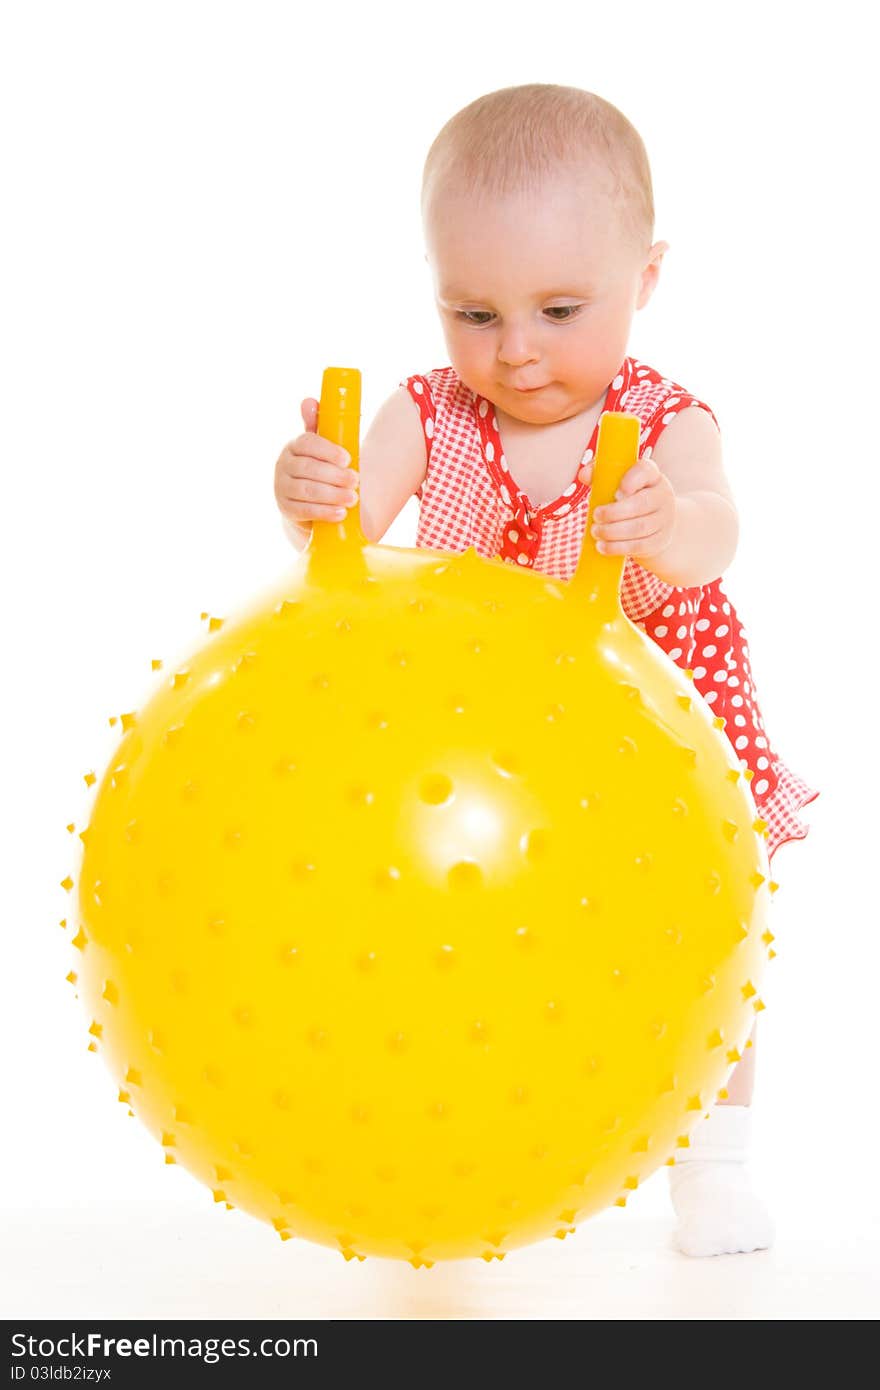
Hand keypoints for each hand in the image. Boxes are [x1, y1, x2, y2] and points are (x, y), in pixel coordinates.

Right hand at [274, 397, 360, 528]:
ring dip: (332, 495)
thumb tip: (309, 400)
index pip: (307, 443)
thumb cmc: (319, 469)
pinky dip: (324, 512)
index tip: (348, 458)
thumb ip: (318, 426)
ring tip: (353, 498)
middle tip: (356, 480)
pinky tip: (340, 513)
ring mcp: (282, 487)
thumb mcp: (320, 448)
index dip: (328, 450)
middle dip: (335, 475)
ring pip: (307, 490)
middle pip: (309, 468)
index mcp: (293, 446)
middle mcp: (283, 465)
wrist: (307, 502)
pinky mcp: (286, 509)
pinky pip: (304, 511)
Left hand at [578, 454, 676, 560]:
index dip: (631, 479)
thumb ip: (601, 475)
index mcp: (651, 476)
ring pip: (639, 527)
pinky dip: (617, 547)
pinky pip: (639, 546)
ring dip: (612, 532)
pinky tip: (603, 546)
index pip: (646, 470)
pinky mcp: (659, 541)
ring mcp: (664, 519)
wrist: (657, 524)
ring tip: (596, 531)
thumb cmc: (630, 499)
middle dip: (614, 513)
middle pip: (641, 504)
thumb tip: (584, 475)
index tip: (616, 491)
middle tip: (596, 515)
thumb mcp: (619, 483)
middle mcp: (662, 496)